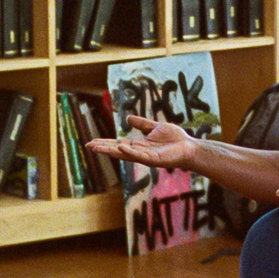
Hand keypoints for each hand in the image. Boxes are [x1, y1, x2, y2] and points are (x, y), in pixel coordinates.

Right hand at [84, 115, 199, 170]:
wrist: (190, 147)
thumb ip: (142, 124)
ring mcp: (146, 157)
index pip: (118, 144)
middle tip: (89, 146)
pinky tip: (121, 146)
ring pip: (125, 154)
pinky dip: (129, 151)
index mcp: (139, 145)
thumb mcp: (155, 127)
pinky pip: (139, 155)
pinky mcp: (154, 159)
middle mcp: (139, 152)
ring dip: (111, 151)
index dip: (105, 143)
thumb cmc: (175, 139)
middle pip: (117, 150)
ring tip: (98, 148)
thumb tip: (127, 118)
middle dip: (103, 148)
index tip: (92, 142)